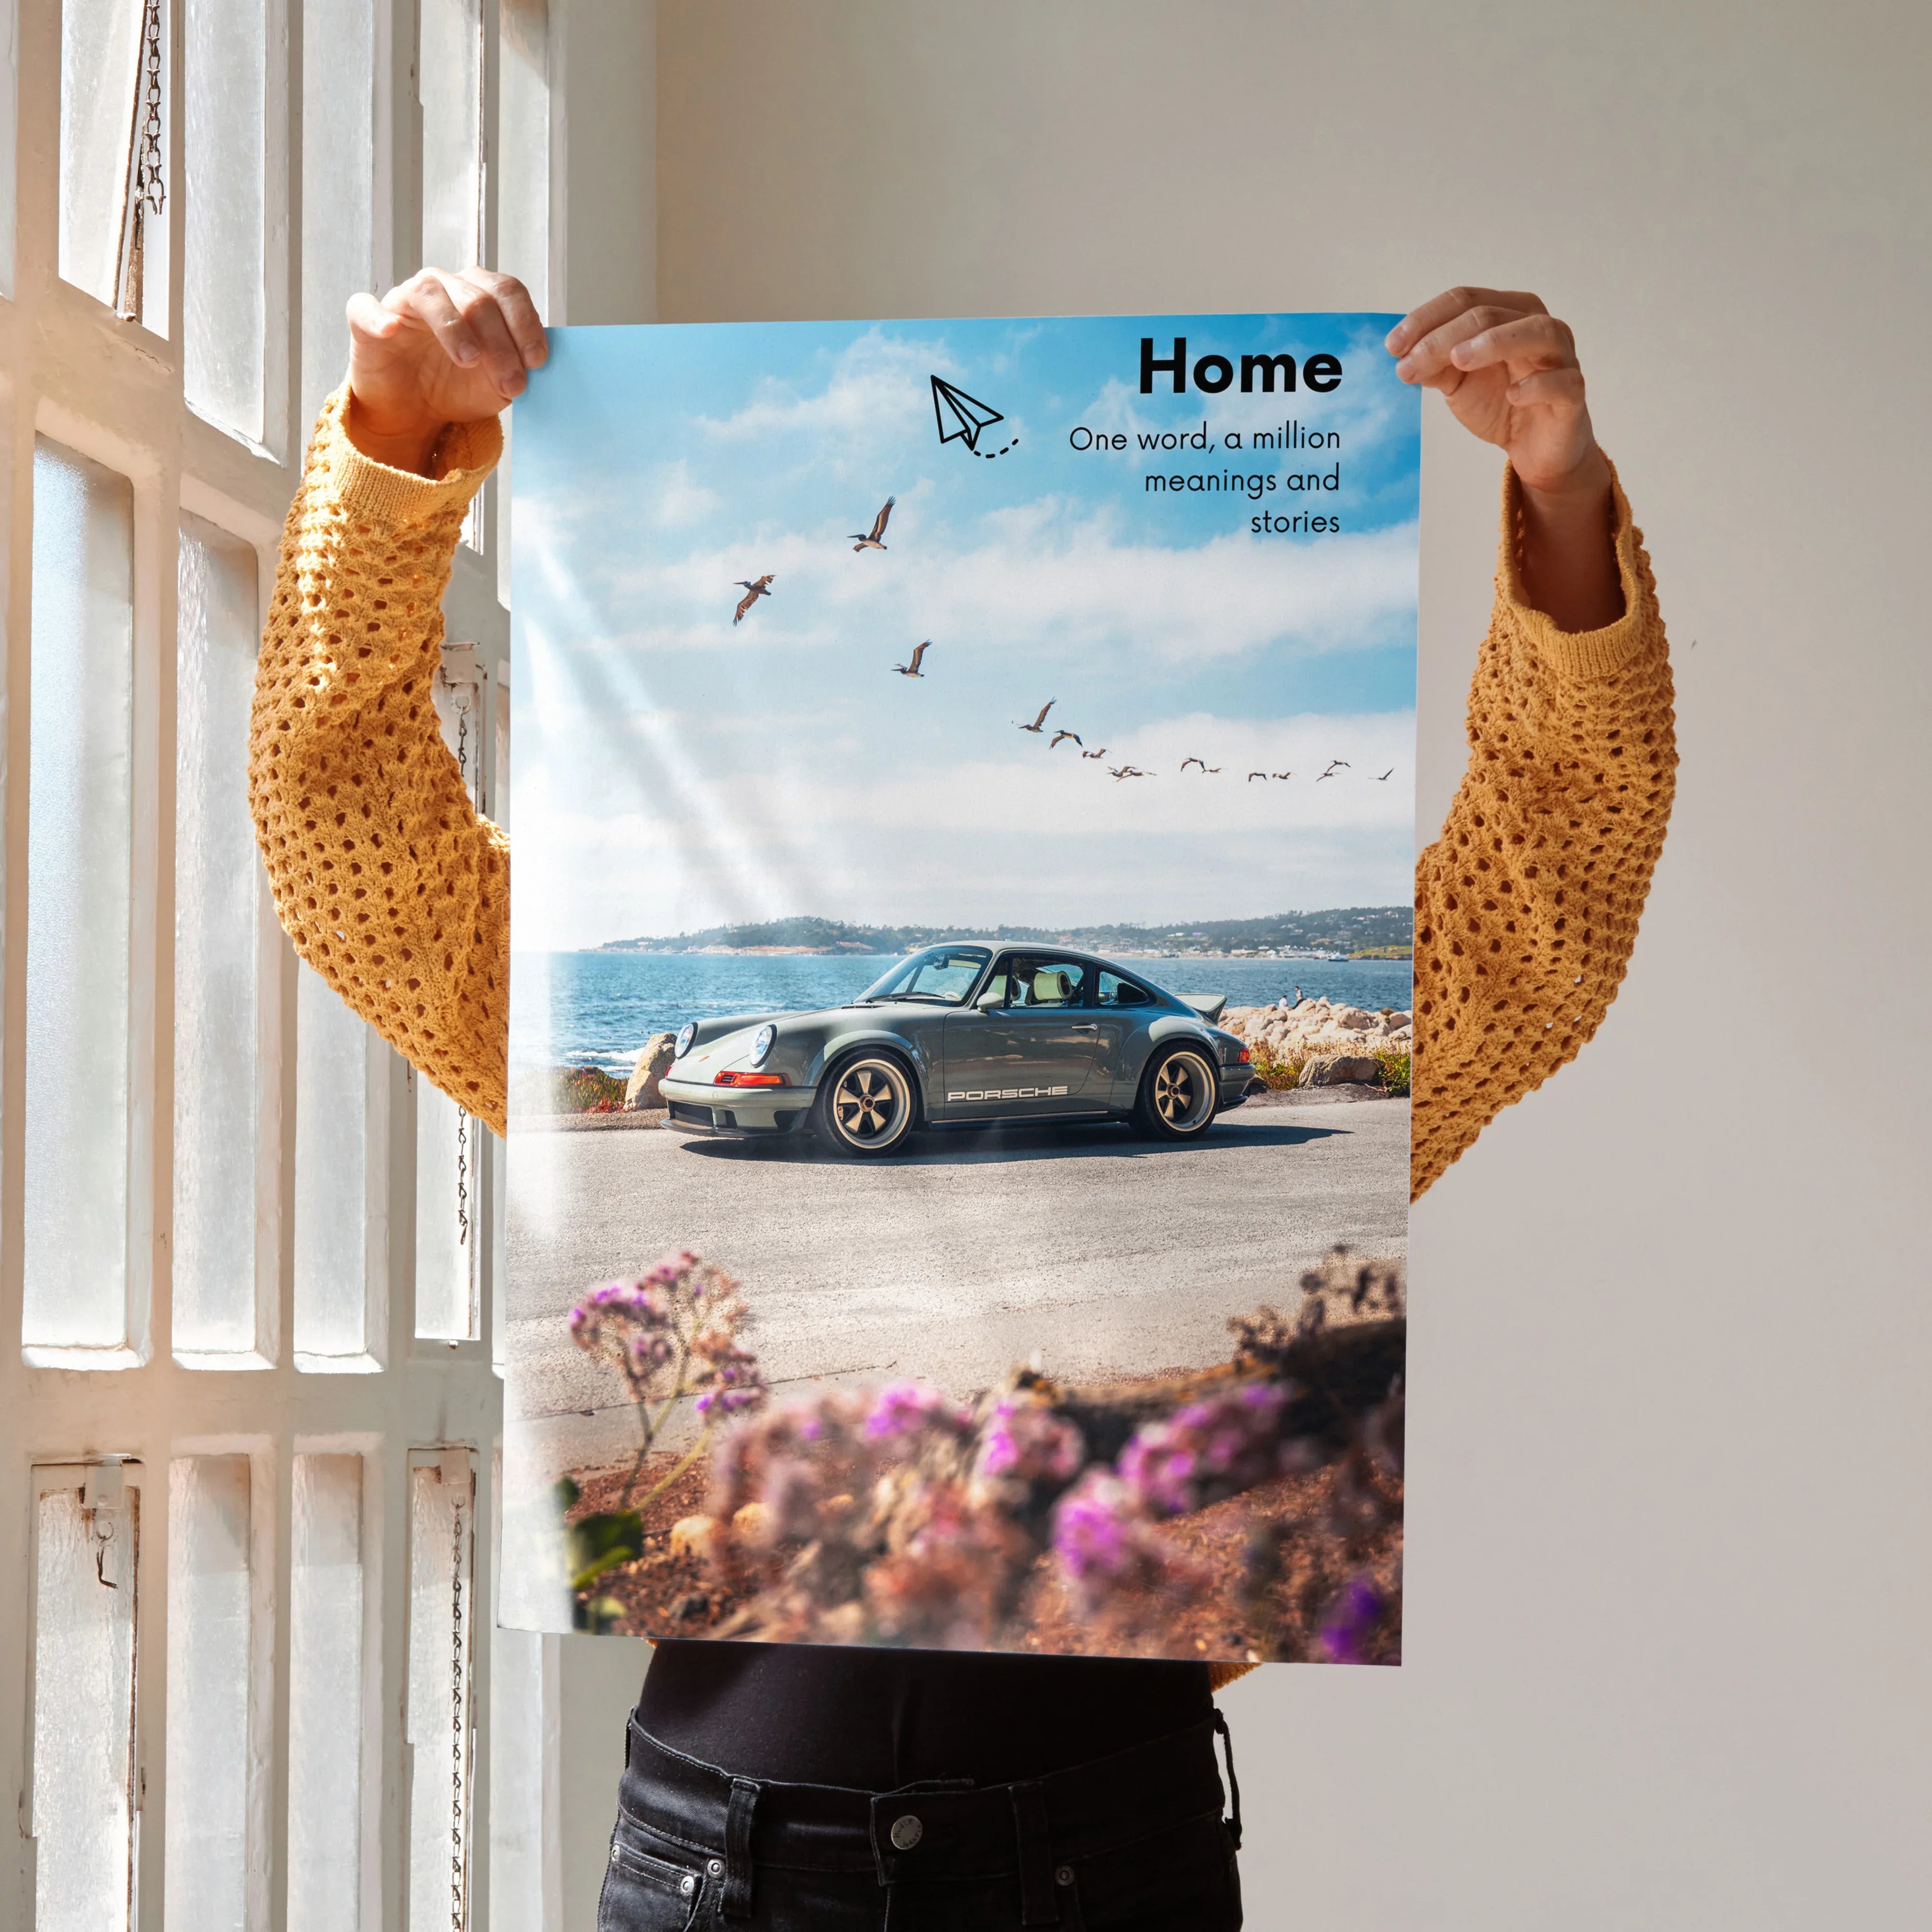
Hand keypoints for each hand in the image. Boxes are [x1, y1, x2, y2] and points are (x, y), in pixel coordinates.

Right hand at [343, 268, 546, 473]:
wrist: (415, 412)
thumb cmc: (457, 387)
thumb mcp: (498, 384)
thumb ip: (517, 368)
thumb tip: (534, 363)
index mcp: (479, 295)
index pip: (507, 291)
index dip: (525, 323)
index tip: (536, 361)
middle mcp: (444, 288)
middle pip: (477, 297)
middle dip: (500, 343)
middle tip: (511, 383)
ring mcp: (404, 301)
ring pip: (430, 293)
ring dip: (454, 327)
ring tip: (469, 360)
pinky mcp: (366, 320)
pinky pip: (366, 307)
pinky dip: (378, 317)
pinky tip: (391, 330)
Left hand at [1387, 287, 1621, 629]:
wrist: (1534, 448)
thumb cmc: (1500, 402)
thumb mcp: (1458, 383)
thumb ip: (1435, 365)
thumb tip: (1404, 356)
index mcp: (1508, 313)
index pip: (1465, 300)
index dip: (1426, 319)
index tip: (1392, 347)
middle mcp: (1538, 326)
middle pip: (1491, 314)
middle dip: (1444, 337)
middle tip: (1410, 364)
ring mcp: (1561, 357)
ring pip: (1537, 332)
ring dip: (1495, 342)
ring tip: (1458, 360)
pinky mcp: (1573, 393)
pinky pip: (1563, 381)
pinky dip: (1538, 384)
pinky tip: (1512, 394)